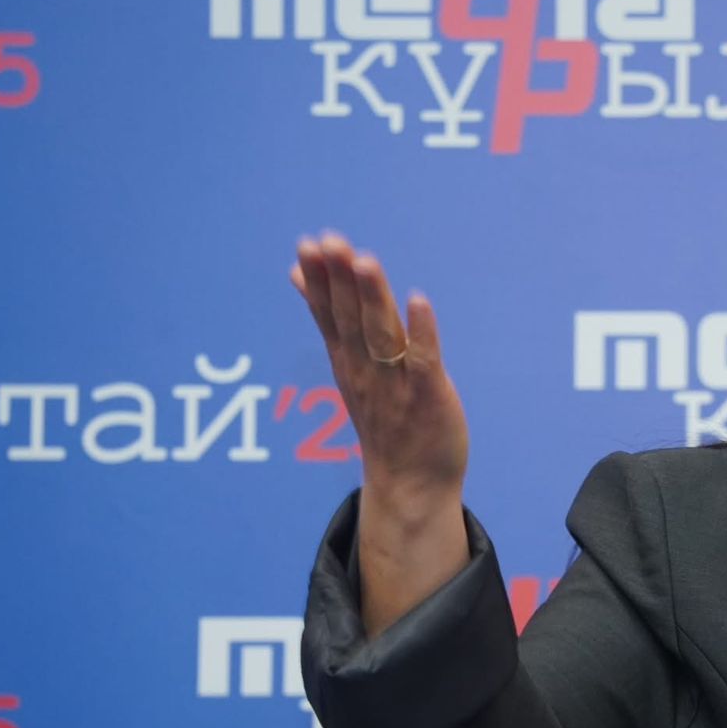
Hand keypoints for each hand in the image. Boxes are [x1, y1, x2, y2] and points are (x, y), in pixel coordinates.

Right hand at [290, 232, 468, 498]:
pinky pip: (423, 361)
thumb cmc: (384, 419)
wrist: (410, 486)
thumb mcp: (349, 367)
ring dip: (373, 298)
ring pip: (381, 335)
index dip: (319, 282)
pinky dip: (421, 331)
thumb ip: (330, 320)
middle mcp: (366, 371)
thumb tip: (298, 274)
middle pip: (351, 320)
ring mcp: (396, 385)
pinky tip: (419, 300)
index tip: (307, 245)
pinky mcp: (428, 397)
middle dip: (340, 281)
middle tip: (329, 242)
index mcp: (348, 361)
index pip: (329, 316)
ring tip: (364, 261)